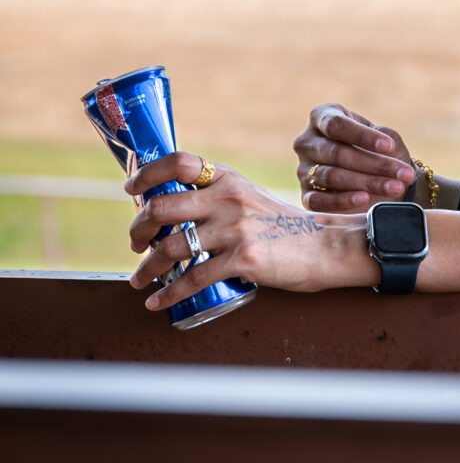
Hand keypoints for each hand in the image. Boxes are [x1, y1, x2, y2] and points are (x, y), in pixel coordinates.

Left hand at [125, 152, 373, 311]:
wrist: (322, 245)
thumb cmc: (281, 226)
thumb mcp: (249, 198)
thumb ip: (217, 198)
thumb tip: (171, 211)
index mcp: (228, 179)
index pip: (179, 162)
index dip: (148, 173)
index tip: (131, 189)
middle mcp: (229, 198)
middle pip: (162, 207)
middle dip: (138, 229)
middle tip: (135, 243)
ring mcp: (235, 228)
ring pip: (171, 247)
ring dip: (147, 267)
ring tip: (140, 278)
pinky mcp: (243, 258)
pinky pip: (193, 278)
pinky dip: (168, 294)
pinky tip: (158, 302)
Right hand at [293, 103, 415, 212]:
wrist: (374, 174)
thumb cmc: (377, 148)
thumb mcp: (383, 137)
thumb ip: (386, 139)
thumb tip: (388, 155)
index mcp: (322, 117)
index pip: (336, 125)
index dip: (363, 136)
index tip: (389, 146)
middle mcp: (307, 142)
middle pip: (337, 153)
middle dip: (375, 165)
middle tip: (404, 175)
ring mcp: (303, 169)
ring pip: (333, 176)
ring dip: (368, 183)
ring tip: (395, 187)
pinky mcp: (306, 196)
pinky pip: (319, 201)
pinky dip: (343, 200)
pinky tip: (364, 198)